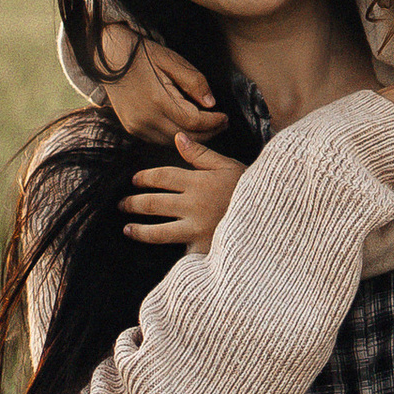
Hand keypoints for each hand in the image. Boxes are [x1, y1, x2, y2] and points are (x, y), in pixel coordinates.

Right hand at [93, 28, 224, 143]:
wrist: (108, 56)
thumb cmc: (142, 54)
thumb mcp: (172, 61)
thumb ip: (194, 82)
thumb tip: (211, 103)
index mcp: (158, 100)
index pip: (194, 122)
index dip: (213, 122)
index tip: (225, 117)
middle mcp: (146, 118)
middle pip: (186, 136)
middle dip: (208, 133)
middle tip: (222, 124)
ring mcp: (137, 126)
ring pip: (173, 143)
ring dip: (193, 138)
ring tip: (208, 126)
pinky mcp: (131, 128)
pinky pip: (159, 140)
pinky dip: (175, 136)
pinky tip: (185, 127)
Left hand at [119, 132, 243, 252]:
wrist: (272, 216)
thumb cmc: (251, 188)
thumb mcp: (228, 165)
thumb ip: (201, 153)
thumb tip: (178, 138)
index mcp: (198, 182)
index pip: (162, 177)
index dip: (145, 178)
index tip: (135, 180)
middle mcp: (193, 205)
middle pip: (153, 203)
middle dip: (134, 203)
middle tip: (122, 203)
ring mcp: (197, 229)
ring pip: (158, 232)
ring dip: (139, 230)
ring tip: (127, 229)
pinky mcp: (203, 249)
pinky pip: (180, 254)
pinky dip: (167, 255)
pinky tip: (155, 256)